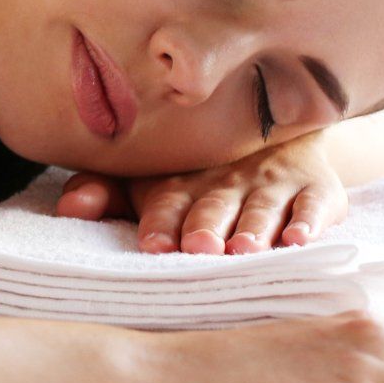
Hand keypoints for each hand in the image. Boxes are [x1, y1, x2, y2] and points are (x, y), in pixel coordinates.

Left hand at [55, 132, 347, 254]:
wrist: (276, 133)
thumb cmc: (197, 176)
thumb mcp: (150, 182)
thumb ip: (105, 194)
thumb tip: (67, 207)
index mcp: (181, 181)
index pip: (167, 199)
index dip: (160, 219)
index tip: (153, 243)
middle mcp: (226, 180)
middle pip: (214, 202)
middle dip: (207, 223)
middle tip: (199, 246)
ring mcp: (272, 183)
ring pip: (263, 205)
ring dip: (254, 226)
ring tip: (245, 248)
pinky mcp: (316, 187)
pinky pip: (316, 203)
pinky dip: (310, 220)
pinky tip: (299, 240)